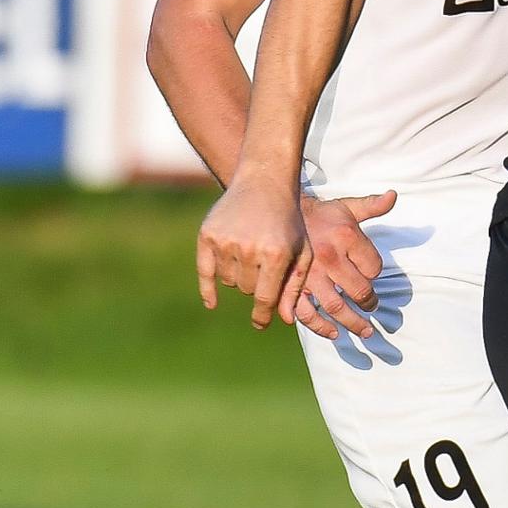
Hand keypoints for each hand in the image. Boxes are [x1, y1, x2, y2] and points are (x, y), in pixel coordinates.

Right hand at [196, 177, 306, 329]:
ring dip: (239, 276)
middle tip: (264, 264)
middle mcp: (248, 249)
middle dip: (256, 284)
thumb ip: (294, 286)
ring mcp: (225, 241)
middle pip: (246, 290)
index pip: (264, 298)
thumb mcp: (302, 251)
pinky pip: (205, 272)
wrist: (265, 183)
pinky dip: (208, 288)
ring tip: (251, 253)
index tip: (260, 324)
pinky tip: (212, 303)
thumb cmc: (288, 221)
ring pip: (229, 281)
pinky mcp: (207, 234)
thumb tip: (285, 320)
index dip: (262, 316)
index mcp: (275, 255)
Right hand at [284, 190, 397, 339]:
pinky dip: (319, 327)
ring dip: (352, 323)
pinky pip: (306, 313)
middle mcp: (329, 258)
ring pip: (335, 306)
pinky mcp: (292, 287)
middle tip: (373, 308)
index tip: (371, 273)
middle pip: (359, 290)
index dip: (375, 272)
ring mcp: (310, 275)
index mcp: (345, 238)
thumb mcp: (346, 206)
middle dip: (369, 303)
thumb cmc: (319, 214)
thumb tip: (393, 196)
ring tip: (365, 331)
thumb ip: (371, 206)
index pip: (373, 267)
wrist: (279, 213)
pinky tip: (332, 334)